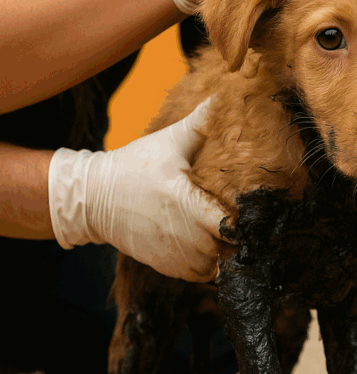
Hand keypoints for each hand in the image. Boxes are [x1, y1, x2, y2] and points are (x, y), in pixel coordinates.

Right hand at [48, 98, 225, 281]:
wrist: (94, 197)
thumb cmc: (134, 166)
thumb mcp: (167, 143)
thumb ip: (198, 125)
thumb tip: (220, 97)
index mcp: (187, 203)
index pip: (231, 225)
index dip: (242, 221)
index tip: (244, 211)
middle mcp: (183, 234)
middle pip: (227, 249)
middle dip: (234, 239)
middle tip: (236, 223)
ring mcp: (173, 253)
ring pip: (214, 267)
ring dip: (221, 255)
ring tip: (220, 236)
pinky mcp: (164, 265)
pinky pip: (198, 276)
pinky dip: (205, 267)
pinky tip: (204, 248)